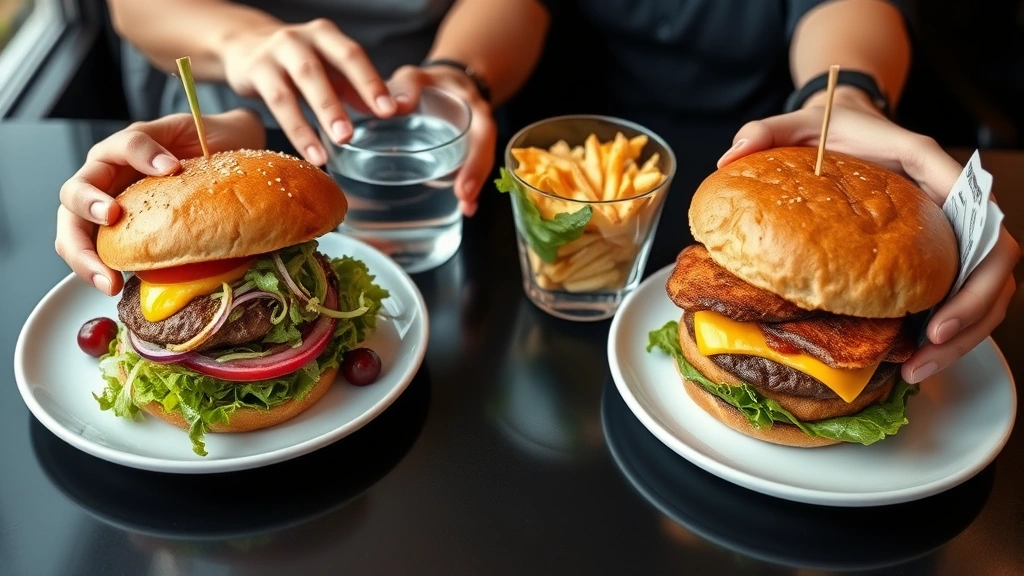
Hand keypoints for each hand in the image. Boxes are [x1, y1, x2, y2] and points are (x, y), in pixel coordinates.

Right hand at [55, 109, 265, 295]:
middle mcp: (107, 178)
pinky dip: (96, 270)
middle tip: (110, 218)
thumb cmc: (204, 144)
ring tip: (107, 279)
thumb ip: (176, 141)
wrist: (221, 155)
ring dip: (83, 254)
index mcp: (125, 149)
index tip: (171, 168)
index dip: (141, 154)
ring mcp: (105, 208)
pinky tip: (113, 286)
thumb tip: (170, 167)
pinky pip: (93, 253)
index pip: (123, 147)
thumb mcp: (193, 130)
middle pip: (75, 192)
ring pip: (72, 229)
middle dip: (87, 206)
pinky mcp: (114, 237)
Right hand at [220, 19, 395, 165]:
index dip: (371, 82)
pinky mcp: (255, 70)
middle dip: (337, 104)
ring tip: (333, 149)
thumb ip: (358, 90)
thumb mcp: (330, 70)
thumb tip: (394, 112)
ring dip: (316, 117)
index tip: (389, 111)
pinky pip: (277, 103)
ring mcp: (275, 53)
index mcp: (326, 36)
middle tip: (351, 136)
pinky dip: (297, 131)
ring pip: (297, 86)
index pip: (352, 56)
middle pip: (320, 70)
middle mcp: (300, 39)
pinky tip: (312, 153)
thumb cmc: (299, 62)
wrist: (246, 45)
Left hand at [386, 65, 495, 216]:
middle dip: (476, 178)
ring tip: (466, 209)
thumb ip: (406, 86)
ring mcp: (474, 141)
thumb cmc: (430, 84)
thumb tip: (395, 107)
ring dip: (475, 188)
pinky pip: (471, 171)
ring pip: (480, 166)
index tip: (463, 188)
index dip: (475, 162)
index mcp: (472, 108)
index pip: (481, 134)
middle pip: (485, 154)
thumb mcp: (416, 76)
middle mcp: (479, 127)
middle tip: (465, 200)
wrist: (446, 84)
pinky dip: (468, 190)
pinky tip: (463, 208)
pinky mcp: (465, 152)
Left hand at [719, 105, 1020, 383]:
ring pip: (987, 283)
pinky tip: (912, 356)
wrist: (845, 126)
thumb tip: (732, 153)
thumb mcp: (796, 124)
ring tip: (918, 367)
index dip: (971, 254)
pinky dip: (947, 328)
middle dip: (973, 309)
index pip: (972, 201)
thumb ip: (765, 131)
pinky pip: (962, 293)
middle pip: (994, 257)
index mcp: (922, 161)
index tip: (941, 302)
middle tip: (930, 347)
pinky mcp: (940, 251)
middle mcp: (949, 197)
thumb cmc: (830, 128)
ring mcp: (950, 228)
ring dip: (964, 331)